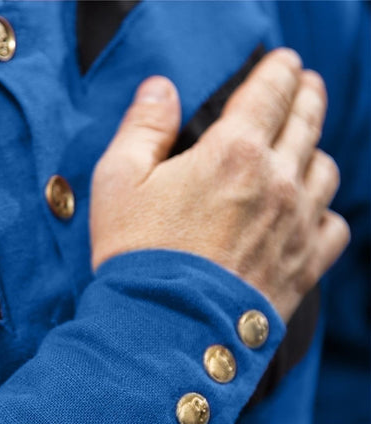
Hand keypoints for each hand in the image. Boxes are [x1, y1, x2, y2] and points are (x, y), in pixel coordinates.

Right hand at [89, 48, 349, 321]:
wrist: (163, 333)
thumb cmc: (137, 258)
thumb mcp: (118, 181)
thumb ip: (144, 126)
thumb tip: (162, 88)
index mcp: (233, 152)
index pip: (272, 90)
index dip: (280, 69)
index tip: (284, 62)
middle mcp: (277, 183)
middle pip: (309, 120)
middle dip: (307, 95)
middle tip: (305, 86)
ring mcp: (296, 227)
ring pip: (326, 171)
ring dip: (315, 152)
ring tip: (303, 151)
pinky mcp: (302, 269)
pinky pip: (334, 227)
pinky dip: (325, 214)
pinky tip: (309, 214)